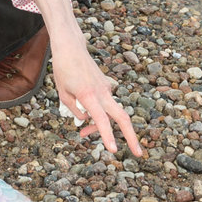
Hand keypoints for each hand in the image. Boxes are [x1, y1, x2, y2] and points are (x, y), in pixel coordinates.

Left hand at [54, 42, 139, 157]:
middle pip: (122, 117)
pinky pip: (106, 105)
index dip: (107, 136)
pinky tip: (85, 115)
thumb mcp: (62, 93)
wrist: (72, 47)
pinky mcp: (106, 86)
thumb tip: (85, 120)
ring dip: (101, 127)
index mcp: (88, 95)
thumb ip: (73, 110)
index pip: (101, 120)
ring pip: (112, 114)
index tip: (114, 150)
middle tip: (139, 154)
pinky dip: (99, 114)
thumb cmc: (63, 69)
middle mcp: (102, 92)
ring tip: (84, 133)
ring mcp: (106, 89)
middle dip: (131, 137)